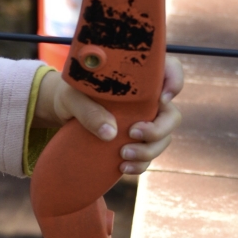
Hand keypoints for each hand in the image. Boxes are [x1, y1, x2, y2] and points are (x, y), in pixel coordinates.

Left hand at [34, 53, 183, 176]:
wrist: (63, 111)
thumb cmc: (71, 94)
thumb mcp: (73, 98)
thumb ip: (89, 111)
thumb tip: (110, 133)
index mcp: (140, 77)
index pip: (171, 70)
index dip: (174, 82)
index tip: (160, 99)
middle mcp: (148, 99)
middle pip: (172, 114)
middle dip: (159, 129)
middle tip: (133, 133)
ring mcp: (145, 121)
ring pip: (164, 139)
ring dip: (148, 151)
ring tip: (122, 156)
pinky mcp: (136, 141)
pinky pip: (149, 156)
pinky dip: (140, 164)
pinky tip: (122, 167)